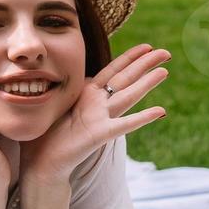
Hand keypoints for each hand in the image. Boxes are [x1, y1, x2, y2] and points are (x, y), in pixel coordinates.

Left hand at [21, 43, 169, 184]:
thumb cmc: (47, 134)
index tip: (147, 45)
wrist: (42, 163)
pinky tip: (160, 111)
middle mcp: (99, 105)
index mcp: (88, 95)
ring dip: (147, 83)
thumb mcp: (60, 103)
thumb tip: (80, 74)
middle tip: (166, 52)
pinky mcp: (100, 134)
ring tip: (165, 71)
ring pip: (128, 96)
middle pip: (126, 79)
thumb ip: (73, 88)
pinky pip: (123, 125)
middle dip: (145, 64)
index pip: (113, 70)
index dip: (130, 57)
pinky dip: (142, 118)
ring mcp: (101, 119)